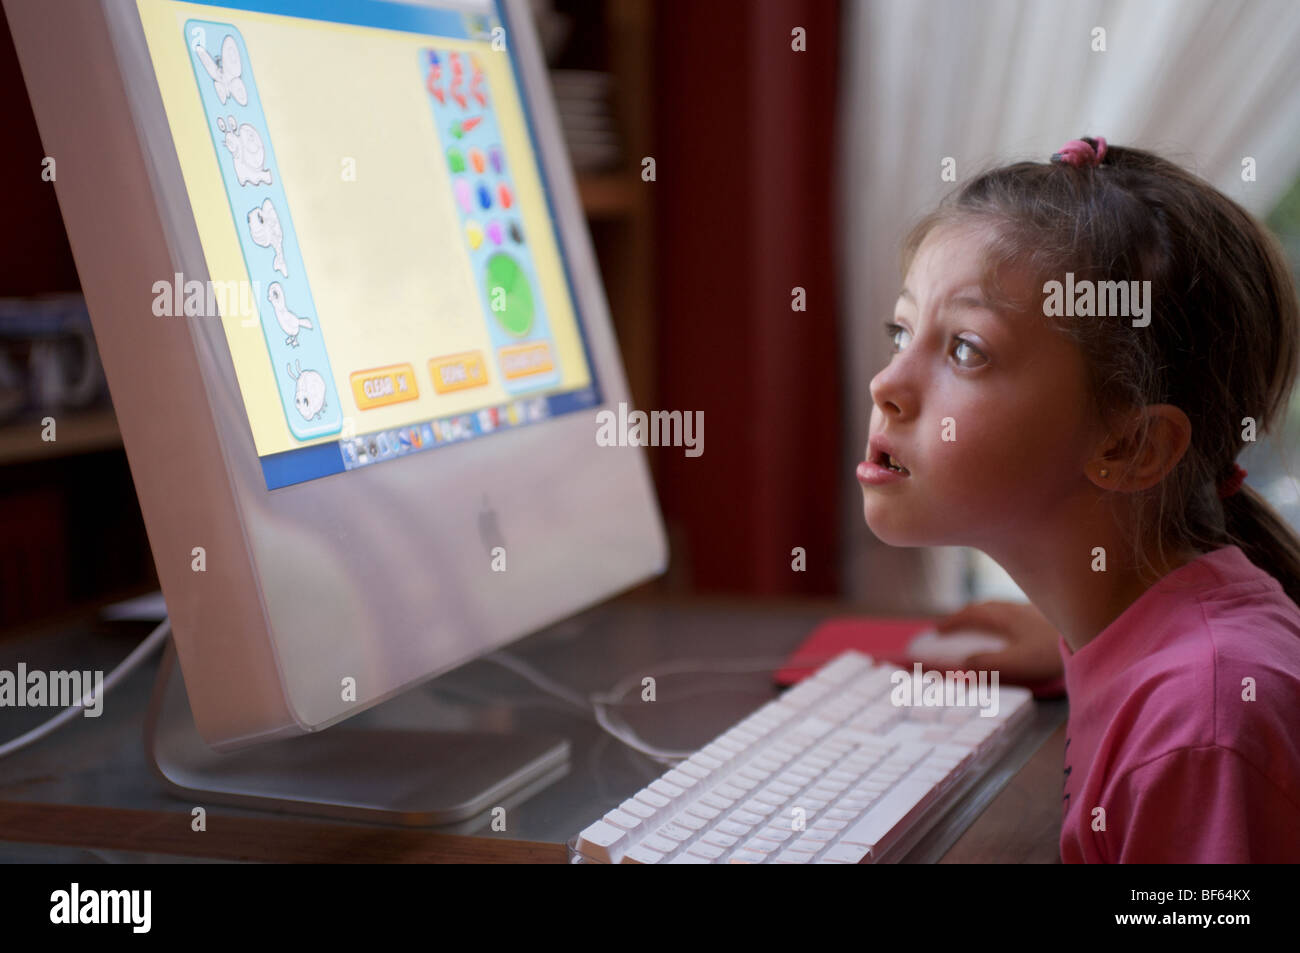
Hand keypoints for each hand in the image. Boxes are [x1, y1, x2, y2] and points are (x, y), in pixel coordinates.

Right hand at [932, 600, 1063, 682]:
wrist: (1095, 632)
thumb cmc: (1054, 651)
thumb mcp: (1016, 662)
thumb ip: (987, 663)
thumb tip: (962, 662)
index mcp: (1004, 616)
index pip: (971, 614)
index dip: (952, 622)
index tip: (938, 630)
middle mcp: (1016, 608)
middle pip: (984, 607)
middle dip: (965, 616)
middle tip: (953, 626)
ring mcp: (1032, 610)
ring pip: (1000, 608)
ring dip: (984, 615)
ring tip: (979, 625)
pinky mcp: (1047, 616)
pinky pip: (1015, 612)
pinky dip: (1003, 618)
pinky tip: (1014, 627)